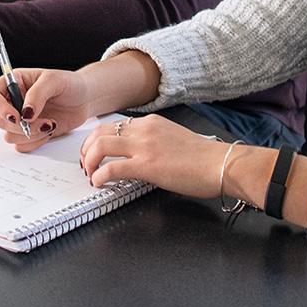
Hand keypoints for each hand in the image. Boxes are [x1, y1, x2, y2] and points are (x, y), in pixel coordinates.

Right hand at [0, 68, 94, 152]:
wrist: (85, 100)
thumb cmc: (70, 84)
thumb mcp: (54, 80)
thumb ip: (37, 94)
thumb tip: (25, 112)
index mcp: (14, 83)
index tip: (15, 115)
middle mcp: (13, 102)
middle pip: (0, 120)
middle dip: (21, 125)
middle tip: (43, 121)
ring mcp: (21, 119)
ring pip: (10, 135)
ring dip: (30, 134)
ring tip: (50, 123)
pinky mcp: (29, 134)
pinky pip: (22, 146)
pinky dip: (36, 142)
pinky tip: (49, 130)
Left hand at [79, 114, 230, 196]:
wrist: (220, 164)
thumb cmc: (203, 158)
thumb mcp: (172, 139)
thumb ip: (152, 142)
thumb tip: (137, 156)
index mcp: (150, 123)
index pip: (113, 125)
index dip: (97, 139)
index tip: (93, 151)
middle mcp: (144, 130)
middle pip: (100, 132)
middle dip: (87, 149)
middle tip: (86, 164)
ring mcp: (144, 146)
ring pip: (101, 146)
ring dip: (89, 161)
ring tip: (90, 174)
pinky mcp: (147, 165)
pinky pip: (112, 168)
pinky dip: (100, 176)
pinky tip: (100, 184)